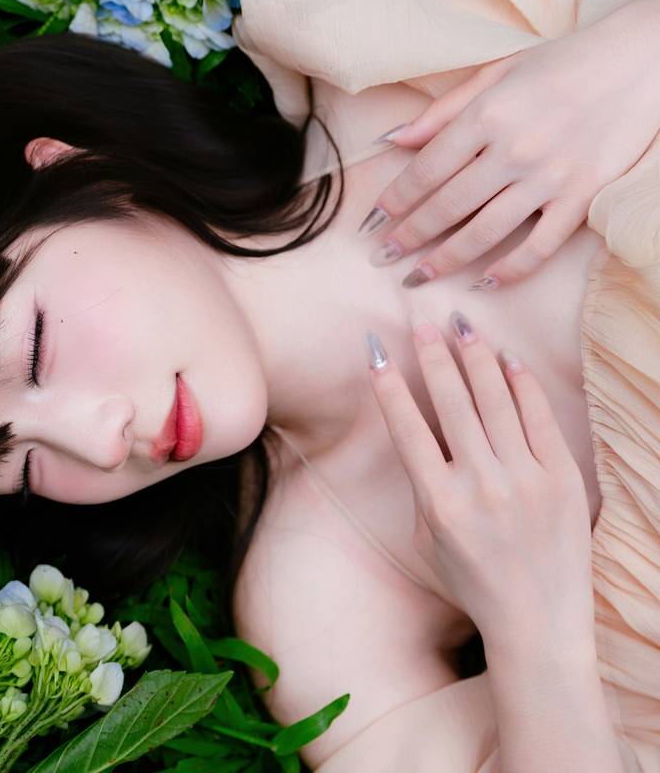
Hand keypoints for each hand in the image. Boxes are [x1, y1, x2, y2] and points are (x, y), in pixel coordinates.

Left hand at [363, 0, 659, 290]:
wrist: (640, 62)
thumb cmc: (562, 64)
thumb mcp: (496, 72)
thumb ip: (443, 111)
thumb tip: (393, 141)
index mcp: (487, 115)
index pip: (425, 171)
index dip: (394, 202)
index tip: (371, 223)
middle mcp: (514, 149)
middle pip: (447, 207)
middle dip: (408, 237)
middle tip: (382, 257)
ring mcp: (549, 178)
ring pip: (484, 233)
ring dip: (444, 260)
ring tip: (416, 276)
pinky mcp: (581, 199)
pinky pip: (539, 247)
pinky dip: (509, 271)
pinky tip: (483, 283)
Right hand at [365, 311, 594, 649]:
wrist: (537, 620)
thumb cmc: (473, 581)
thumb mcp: (429, 536)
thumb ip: (425, 483)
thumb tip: (423, 428)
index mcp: (439, 503)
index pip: (407, 428)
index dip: (389, 385)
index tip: (378, 350)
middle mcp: (481, 486)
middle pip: (452, 403)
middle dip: (434, 356)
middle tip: (423, 321)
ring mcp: (525, 481)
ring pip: (496, 402)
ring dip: (476, 358)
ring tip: (463, 326)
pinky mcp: (562, 480)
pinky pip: (539, 419)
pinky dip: (522, 385)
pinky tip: (507, 360)